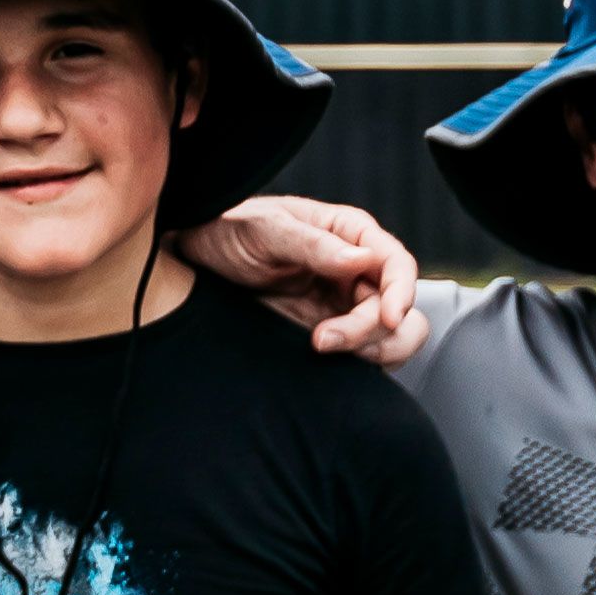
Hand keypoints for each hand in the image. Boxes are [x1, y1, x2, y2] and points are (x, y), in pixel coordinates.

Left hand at [180, 196, 428, 362]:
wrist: (193, 262)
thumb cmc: (228, 230)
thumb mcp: (265, 230)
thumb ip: (312, 245)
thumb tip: (360, 260)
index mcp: (351, 234)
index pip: (398, 264)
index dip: (402, 292)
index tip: (388, 317)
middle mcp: (356, 270)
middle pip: (397, 310)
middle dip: (371, 330)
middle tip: (324, 339)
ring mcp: (344, 305)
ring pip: (389, 338)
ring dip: (367, 350)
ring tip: (318, 347)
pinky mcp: (328, 333)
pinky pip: (361, 356)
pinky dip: (353, 364)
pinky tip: (318, 359)